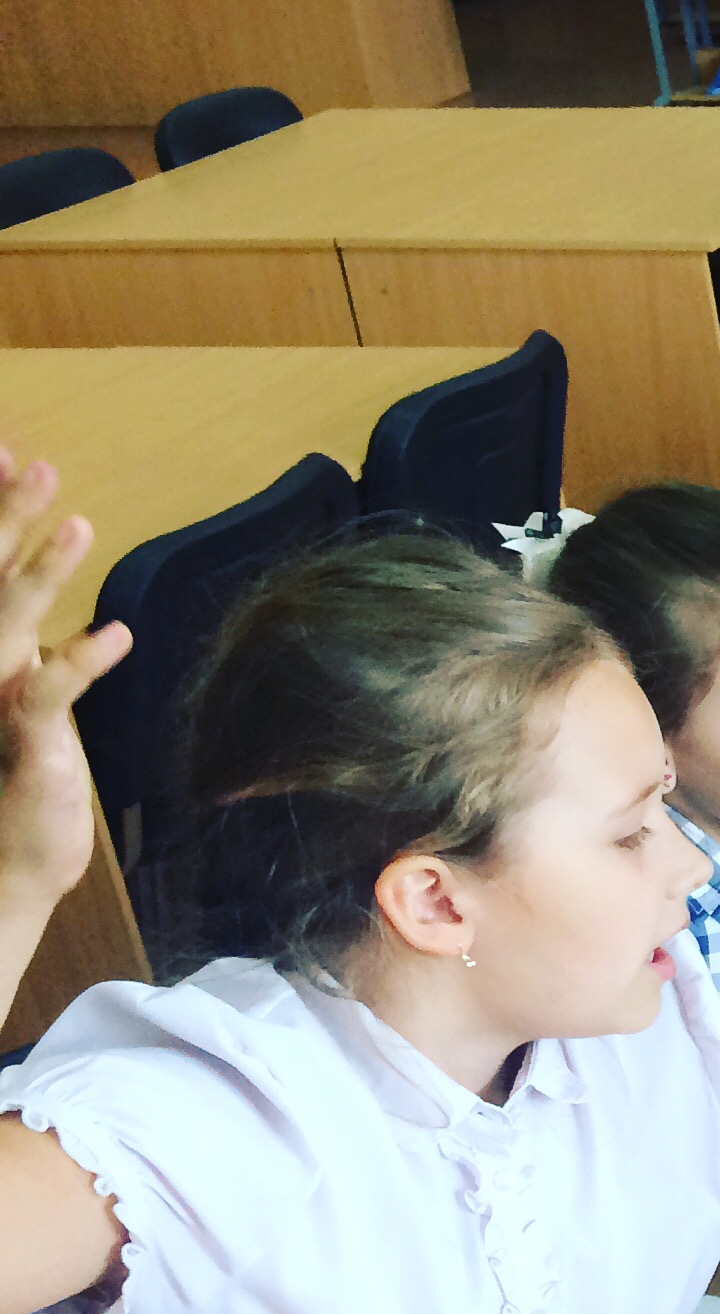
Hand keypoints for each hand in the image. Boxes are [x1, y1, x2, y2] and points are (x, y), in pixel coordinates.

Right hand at [0, 452, 128, 926]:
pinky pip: (46, 693)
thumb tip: (45, 589)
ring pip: (4, 621)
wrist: (11, 860)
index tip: (7, 453)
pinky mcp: (25, 741)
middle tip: (34, 464)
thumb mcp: (27, 698)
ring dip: (41, 572)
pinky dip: (78, 663)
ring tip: (78, 525)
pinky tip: (114, 635)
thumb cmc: (24, 775)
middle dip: (3, 517)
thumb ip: (31, 645)